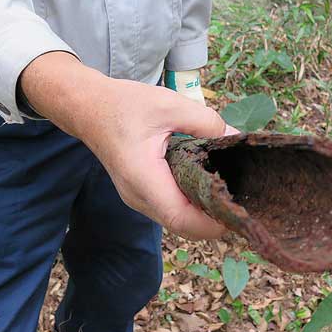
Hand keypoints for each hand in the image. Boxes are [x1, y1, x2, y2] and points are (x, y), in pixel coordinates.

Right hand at [19, 52, 237, 238]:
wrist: (88, 108)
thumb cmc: (125, 105)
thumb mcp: (169, 105)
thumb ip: (205, 121)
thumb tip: (236, 138)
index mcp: (143, 177)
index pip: (181, 218)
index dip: (212, 223)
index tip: (239, 211)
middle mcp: (138, 196)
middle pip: (182, 226)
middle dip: (214, 221)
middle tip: (243, 201)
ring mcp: (137, 199)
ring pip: (177, 221)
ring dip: (203, 214)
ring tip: (229, 193)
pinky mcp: (140, 195)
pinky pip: (170, 210)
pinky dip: (191, 206)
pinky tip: (208, 186)